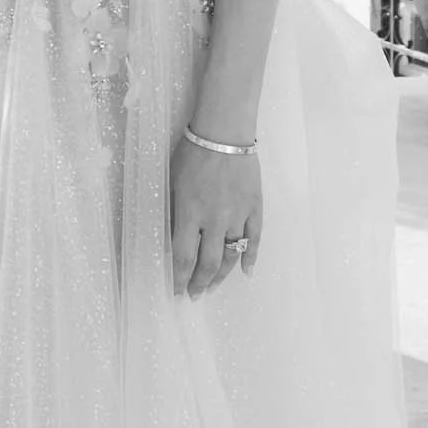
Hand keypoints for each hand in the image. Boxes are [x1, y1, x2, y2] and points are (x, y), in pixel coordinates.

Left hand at [169, 134, 260, 297]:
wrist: (224, 132)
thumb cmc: (192, 153)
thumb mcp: (172, 183)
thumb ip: (174, 214)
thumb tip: (173, 241)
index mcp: (190, 214)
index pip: (184, 258)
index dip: (179, 280)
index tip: (175, 292)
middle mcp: (215, 220)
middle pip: (208, 263)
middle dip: (199, 284)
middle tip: (194, 295)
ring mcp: (238, 215)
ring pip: (231, 256)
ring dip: (220, 276)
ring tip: (212, 287)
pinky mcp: (255, 208)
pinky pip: (255, 238)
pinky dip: (251, 258)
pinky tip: (246, 273)